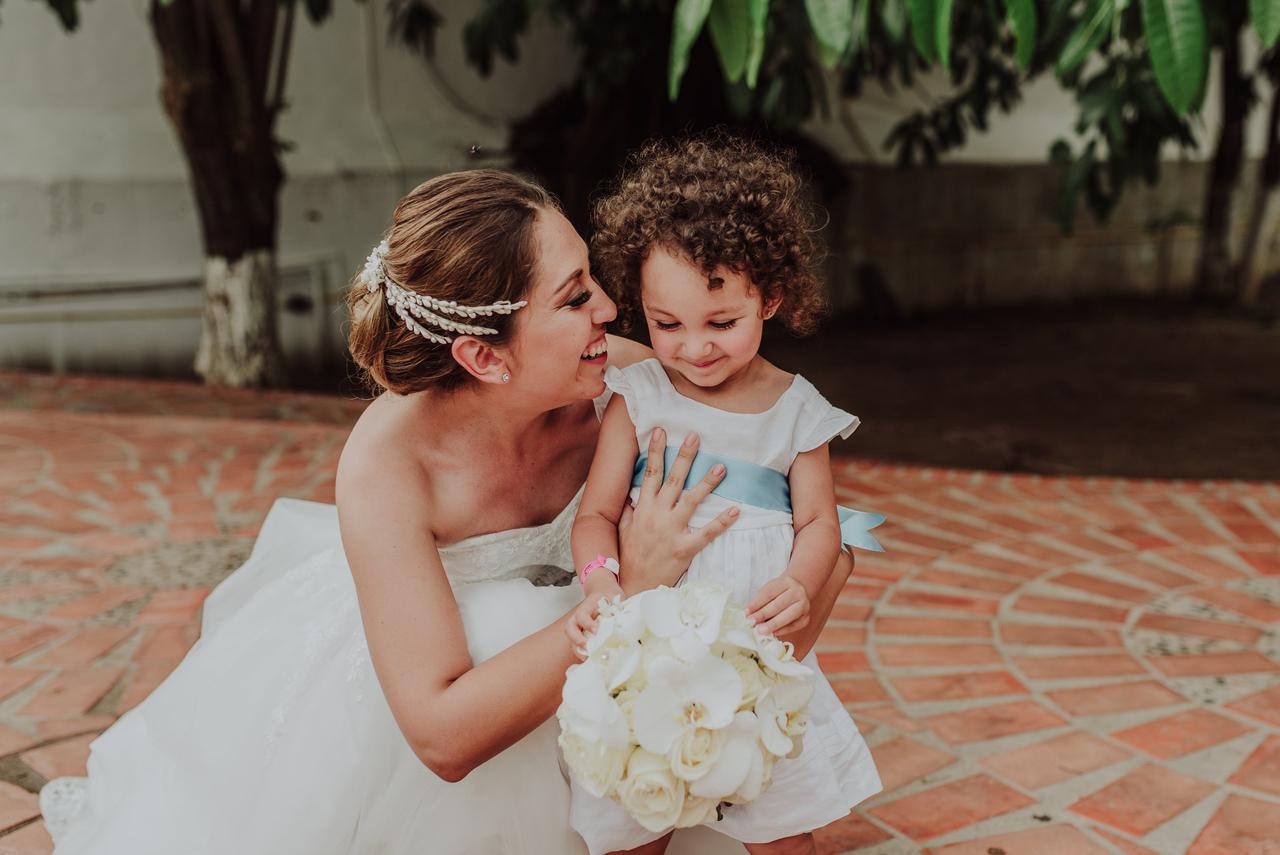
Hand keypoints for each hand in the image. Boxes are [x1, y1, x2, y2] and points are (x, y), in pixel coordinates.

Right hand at [564, 578, 621, 659]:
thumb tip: (627, 626)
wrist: (604, 593)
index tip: (596, 631)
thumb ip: (618, 610)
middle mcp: (579, 617)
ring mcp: (579, 627)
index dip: (588, 624)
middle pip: (570, 628)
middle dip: (577, 639)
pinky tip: (592, 660)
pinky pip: (578, 645)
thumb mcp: (614, 600)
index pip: (582, 615)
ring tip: (589, 659)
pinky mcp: (582, 635)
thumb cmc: (610, 598)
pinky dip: (583, 653)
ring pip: (571, 639)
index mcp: (587, 606)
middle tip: (588, 648)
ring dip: (578, 650)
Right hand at [617, 429, 738, 593]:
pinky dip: (722, 522)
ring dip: (707, 483)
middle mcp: (656, 516)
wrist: (633, 587)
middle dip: (684, 457)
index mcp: (642, 509)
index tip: (662, 431)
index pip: (650, 473)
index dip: (656, 451)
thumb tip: (634, 492)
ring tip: (722, 467)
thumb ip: (631, 509)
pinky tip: (736, 510)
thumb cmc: (629, 557)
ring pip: (691, 501)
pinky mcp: (684, 549)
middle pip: (673, 480)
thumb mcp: (624, 530)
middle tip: (696, 437)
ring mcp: (671, 532)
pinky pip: (706, 533)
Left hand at [746, 575, 810, 636]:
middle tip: (752, 623)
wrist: (797, 592)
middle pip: (778, 604)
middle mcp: (798, 592)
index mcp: (786, 582)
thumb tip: (749, 616)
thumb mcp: (768, 590)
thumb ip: (759, 602)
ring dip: (773, 624)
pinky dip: (781, 630)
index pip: (769, 593)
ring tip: (760, 630)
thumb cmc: (779, 592)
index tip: (746, 612)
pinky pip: (793, 626)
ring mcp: (804, 606)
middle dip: (763, 615)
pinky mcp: (806, 619)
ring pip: (788, 616)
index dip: (756, 603)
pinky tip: (772, 633)